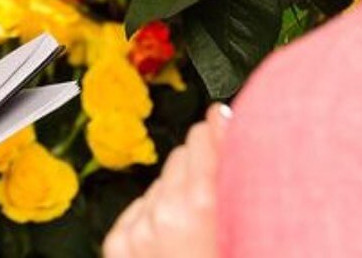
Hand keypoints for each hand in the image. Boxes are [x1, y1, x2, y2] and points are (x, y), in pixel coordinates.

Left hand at [103, 104, 230, 257]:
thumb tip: (226, 119)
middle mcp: (166, 209)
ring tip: (192, 229)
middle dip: (196, 169)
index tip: (221, 120)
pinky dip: (151, 218)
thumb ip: (232, 172)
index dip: (216, 130)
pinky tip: (169, 242)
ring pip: (160, 182)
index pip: (203, 134)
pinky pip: (139, 206)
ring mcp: (138, 225)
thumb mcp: (242, 222)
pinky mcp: (119, 241)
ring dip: (174, 196)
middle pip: (182, 154)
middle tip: (213, 199)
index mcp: (202, 202)